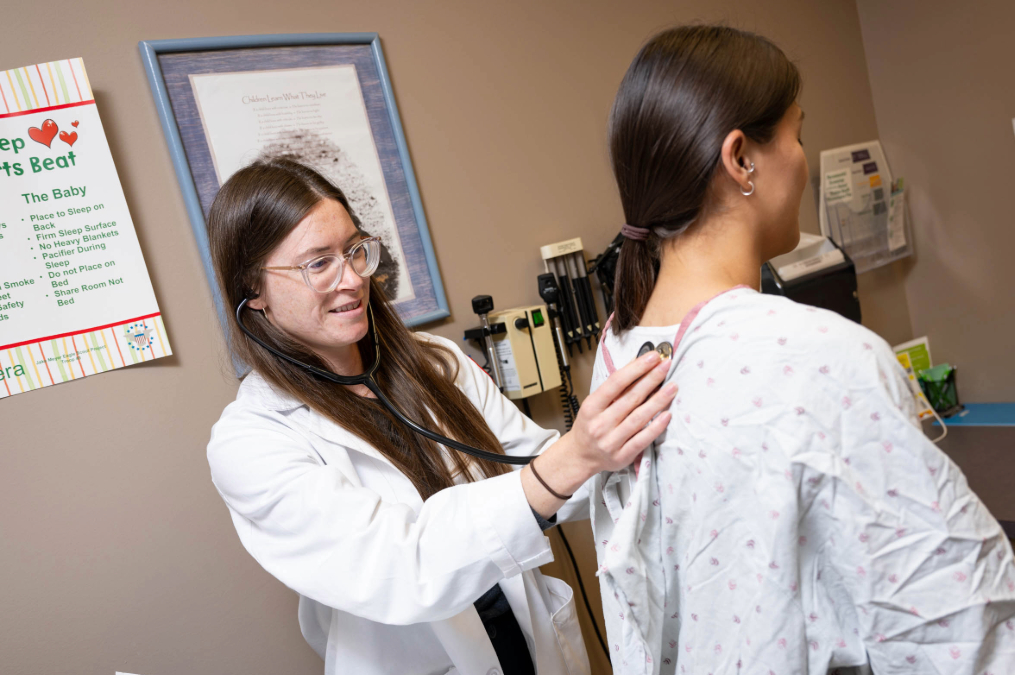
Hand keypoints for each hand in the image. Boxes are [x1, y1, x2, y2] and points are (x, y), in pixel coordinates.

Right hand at [522, 351, 675, 515]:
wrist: (580, 456)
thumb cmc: (589, 426)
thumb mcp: (594, 404)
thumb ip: (614, 389)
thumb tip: (638, 366)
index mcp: (591, 407)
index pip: (616, 383)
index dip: (636, 368)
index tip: (652, 357)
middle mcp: (600, 424)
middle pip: (630, 398)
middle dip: (651, 379)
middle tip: (666, 366)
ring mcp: (611, 441)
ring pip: (639, 418)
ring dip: (658, 401)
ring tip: (672, 387)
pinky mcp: (622, 456)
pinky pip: (642, 439)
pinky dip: (656, 427)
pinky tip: (667, 414)